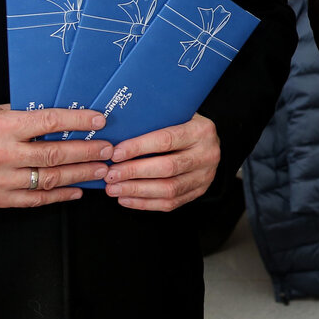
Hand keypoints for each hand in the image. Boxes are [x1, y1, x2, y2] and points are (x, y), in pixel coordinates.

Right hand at [0, 105, 112, 206]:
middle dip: (86, 151)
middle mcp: (2, 155)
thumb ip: (25, 113)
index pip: (48, 122)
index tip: (99, 120)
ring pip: (49, 179)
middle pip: (54, 154)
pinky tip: (77, 190)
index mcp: (3, 127)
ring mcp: (0, 180)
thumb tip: (62, 112)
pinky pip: (35, 199)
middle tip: (107, 149)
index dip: (77, 121)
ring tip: (100, 169)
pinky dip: (59, 196)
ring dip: (79, 174)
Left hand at [103, 114, 220, 211]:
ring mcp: (205, 176)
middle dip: (134, 172)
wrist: (208, 140)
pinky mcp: (199, 191)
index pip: (166, 140)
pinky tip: (126, 198)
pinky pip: (170, 203)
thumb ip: (154, 122)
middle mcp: (207, 154)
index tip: (115, 154)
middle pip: (167, 167)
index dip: (138, 148)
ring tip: (114, 188)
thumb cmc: (185, 124)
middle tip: (111, 174)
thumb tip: (117, 133)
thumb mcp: (176, 115)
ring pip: (168, 189)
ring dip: (137, 190)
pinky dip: (145, 203)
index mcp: (201, 130)